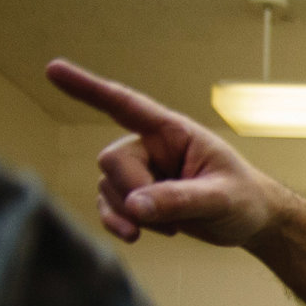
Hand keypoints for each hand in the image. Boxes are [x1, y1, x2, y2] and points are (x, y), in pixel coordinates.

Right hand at [45, 60, 285, 247]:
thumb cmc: (244, 198)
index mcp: (172, 132)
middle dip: (134, 192)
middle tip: (172, 217)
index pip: (125, 105)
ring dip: (134, 214)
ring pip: (108, 188)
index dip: (88, 88)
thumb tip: (135, 206)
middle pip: (112, 161)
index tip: (53, 69)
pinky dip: (120, 223)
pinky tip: (138, 236)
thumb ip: (180, 200)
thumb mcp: (220, 199)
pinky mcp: (137, 196)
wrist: (252, 221)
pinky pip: (109, 207)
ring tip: (176, 226)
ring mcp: (141, 172)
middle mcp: (151, 146)